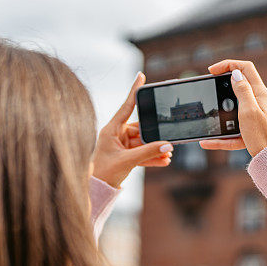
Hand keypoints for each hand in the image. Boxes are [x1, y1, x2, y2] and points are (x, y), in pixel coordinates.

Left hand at [92, 72, 172, 187]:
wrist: (97, 189)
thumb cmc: (103, 173)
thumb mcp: (127, 161)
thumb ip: (148, 153)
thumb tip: (167, 145)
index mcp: (111, 129)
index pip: (127, 106)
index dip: (135, 90)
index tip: (141, 75)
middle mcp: (116, 134)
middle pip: (140, 129)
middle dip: (155, 136)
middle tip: (169, 141)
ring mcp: (121, 144)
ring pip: (143, 142)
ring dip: (155, 148)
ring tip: (169, 154)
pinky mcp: (125, 155)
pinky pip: (141, 152)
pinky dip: (151, 156)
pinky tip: (164, 160)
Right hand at [198, 60, 266, 155]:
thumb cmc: (264, 135)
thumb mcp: (249, 110)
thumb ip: (242, 91)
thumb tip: (236, 74)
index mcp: (259, 93)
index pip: (245, 68)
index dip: (228, 65)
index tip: (211, 71)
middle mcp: (259, 103)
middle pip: (239, 88)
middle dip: (222, 86)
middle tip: (209, 89)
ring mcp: (256, 117)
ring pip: (233, 111)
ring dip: (220, 112)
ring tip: (207, 117)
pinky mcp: (252, 132)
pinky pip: (233, 132)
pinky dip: (221, 137)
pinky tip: (206, 143)